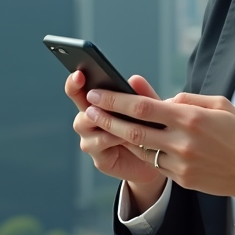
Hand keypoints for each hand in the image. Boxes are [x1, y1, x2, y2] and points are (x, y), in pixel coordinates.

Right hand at [65, 71, 167, 195]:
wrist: (159, 161)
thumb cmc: (151, 131)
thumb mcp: (151, 111)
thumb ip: (144, 96)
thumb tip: (134, 79)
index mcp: (99, 104)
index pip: (80, 88)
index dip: (75, 81)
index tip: (79, 74)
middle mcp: (91, 120)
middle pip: (77, 104)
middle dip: (79, 95)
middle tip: (93, 93)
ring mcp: (92, 140)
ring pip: (84, 123)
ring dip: (101, 117)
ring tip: (118, 115)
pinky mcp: (99, 158)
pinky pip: (98, 143)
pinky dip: (110, 137)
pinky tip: (124, 134)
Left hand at [84, 88, 234, 203]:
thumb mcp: (219, 104)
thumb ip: (186, 100)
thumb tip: (161, 99)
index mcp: (191, 118)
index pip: (144, 107)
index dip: (116, 100)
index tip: (97, 94)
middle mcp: (182, 141)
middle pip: (133, 129)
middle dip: (106, 118)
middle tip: (88, 108)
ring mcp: (180, 163)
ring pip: (139, 148)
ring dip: (118, 136)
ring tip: (101, 123)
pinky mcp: (181, 179)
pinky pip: (154, 162)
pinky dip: (140, 150)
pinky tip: (129, 141)